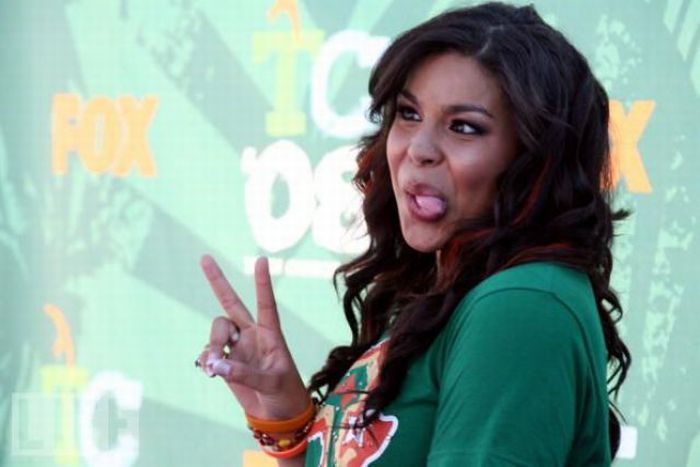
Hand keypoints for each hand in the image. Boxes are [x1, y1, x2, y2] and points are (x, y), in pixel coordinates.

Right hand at [196, 255, 308, 419]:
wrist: (278, 415)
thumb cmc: (285, 395)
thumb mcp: (272, 384)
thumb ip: (244, 373)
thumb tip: (215, 364)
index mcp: (271, 335)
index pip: (266, 304)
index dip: (263, 283)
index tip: (261, 259)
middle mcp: (252, 335)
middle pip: (231, 303)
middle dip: (217, 281)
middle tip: (205, 257)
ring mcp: (237, 347)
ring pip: (216, 330)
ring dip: (211, 345)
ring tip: (212, 367)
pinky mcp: (226, 361)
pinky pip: (208, 352)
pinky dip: (205, 359)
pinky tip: (209, 371)